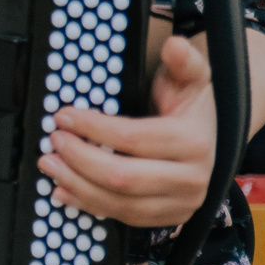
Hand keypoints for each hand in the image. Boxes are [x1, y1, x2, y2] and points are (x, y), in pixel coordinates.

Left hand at [42, 33, 225, 228]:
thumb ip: (183, 61)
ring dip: (77, 186)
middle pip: (123, 178)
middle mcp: (192, 179)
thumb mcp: (191, 78)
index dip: (92, 127)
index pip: (132, 138)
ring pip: (121, 204)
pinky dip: (91, 206)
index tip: (62, 115)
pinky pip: (125, 219)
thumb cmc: (192, 106)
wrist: (214, 137)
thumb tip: (175, 45)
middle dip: (79, 160)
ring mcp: (182, 204)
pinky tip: (65, 190)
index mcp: (194, 142)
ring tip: (50, 165)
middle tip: (53, 142)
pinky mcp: (169, 218)